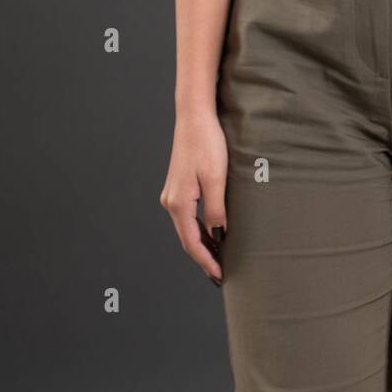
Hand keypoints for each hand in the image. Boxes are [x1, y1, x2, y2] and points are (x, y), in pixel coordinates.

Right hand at [160, 109, 228, 284]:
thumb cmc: (207, 143)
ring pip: (187, 227)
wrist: (194, 117)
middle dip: (204, 256)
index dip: (206, 261)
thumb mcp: (216, 179)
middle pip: (187, 238)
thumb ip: (216, 210)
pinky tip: (212, 231)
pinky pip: (188, 215)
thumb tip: (219, 235)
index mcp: (178, 203)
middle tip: (221, 273)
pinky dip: (199, 228)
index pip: (192, 242)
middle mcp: (170, 201)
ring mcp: (172, 193)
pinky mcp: (178, 186)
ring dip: (202, 243)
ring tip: (220, 256)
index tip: (220, 275)